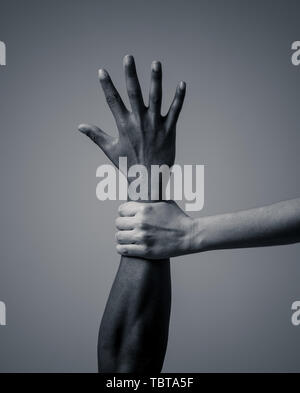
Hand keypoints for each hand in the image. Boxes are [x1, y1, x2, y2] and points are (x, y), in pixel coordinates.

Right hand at [78, 55, 185, 172]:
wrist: (149, 180)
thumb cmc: (129, 165)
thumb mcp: (110, 149)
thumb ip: (96, 135)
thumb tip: (79, 126)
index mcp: (124, 126)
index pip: (113, 101)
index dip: (107, 86)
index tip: (102, 71)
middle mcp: (139, 122)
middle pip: (134, 94)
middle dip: (130, 74)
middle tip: (128, 57)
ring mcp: (155, 125)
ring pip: (156, 98)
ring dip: (156, 80)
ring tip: (156, 63)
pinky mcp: (169, 130)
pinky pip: (175, 111)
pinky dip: (179, 97)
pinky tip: (182, 83)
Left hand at [115, 201, 197, 258]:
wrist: (189, 235)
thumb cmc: (177, 218)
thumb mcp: (165, 202)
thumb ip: (152, 196)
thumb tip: (148, 183)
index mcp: (144, 209)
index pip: (121, 210)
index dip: (123, 213)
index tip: (127, 216)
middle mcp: (141, 222)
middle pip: (118, 223)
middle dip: (122, 225)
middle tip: (128, 227)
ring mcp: (142, 237)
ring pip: (119, 236)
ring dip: (122, 237)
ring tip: (127, 237)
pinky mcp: (144, 250)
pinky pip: (123, 249)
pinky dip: (122, 248)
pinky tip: (126, 246)